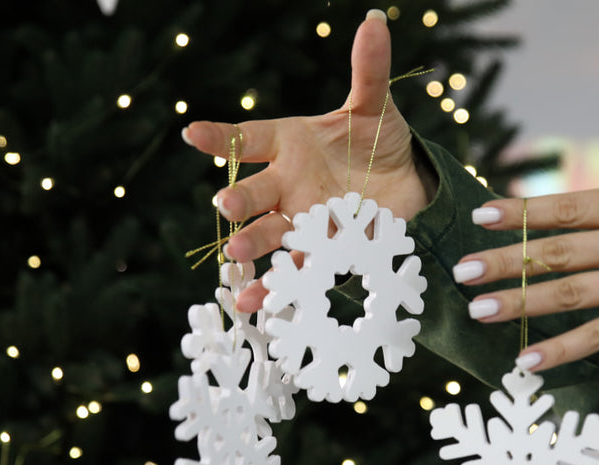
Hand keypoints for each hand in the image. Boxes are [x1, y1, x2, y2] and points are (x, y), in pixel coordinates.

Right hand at [182, 9, 432, 311]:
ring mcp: (301, 220)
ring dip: (252, 245)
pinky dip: (274, 288)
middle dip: (240, 200)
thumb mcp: (375, 106)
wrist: (406, 186)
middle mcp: (287, 184)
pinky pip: (294, 269)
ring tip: (236, 257)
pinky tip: (254, 303)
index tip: (192, 134)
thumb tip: (374, 22)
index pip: (249, 137)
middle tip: (225, 206)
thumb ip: (368, 70)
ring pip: (268, 233)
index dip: (221, 136)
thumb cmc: (379, 141)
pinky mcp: (321, 251)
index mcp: (290, 144)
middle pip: (254, 192)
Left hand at [454, 186, 598, 370]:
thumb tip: (587, 215)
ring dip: (517, 303)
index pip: (566, 206)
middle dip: (503, 261)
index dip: (520, 212)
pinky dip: (558, 350)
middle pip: (555, 251)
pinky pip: (595, 337)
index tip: (481, 215)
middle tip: (462, 269)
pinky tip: (525, 361)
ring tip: (477, 310)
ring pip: (565, 294)